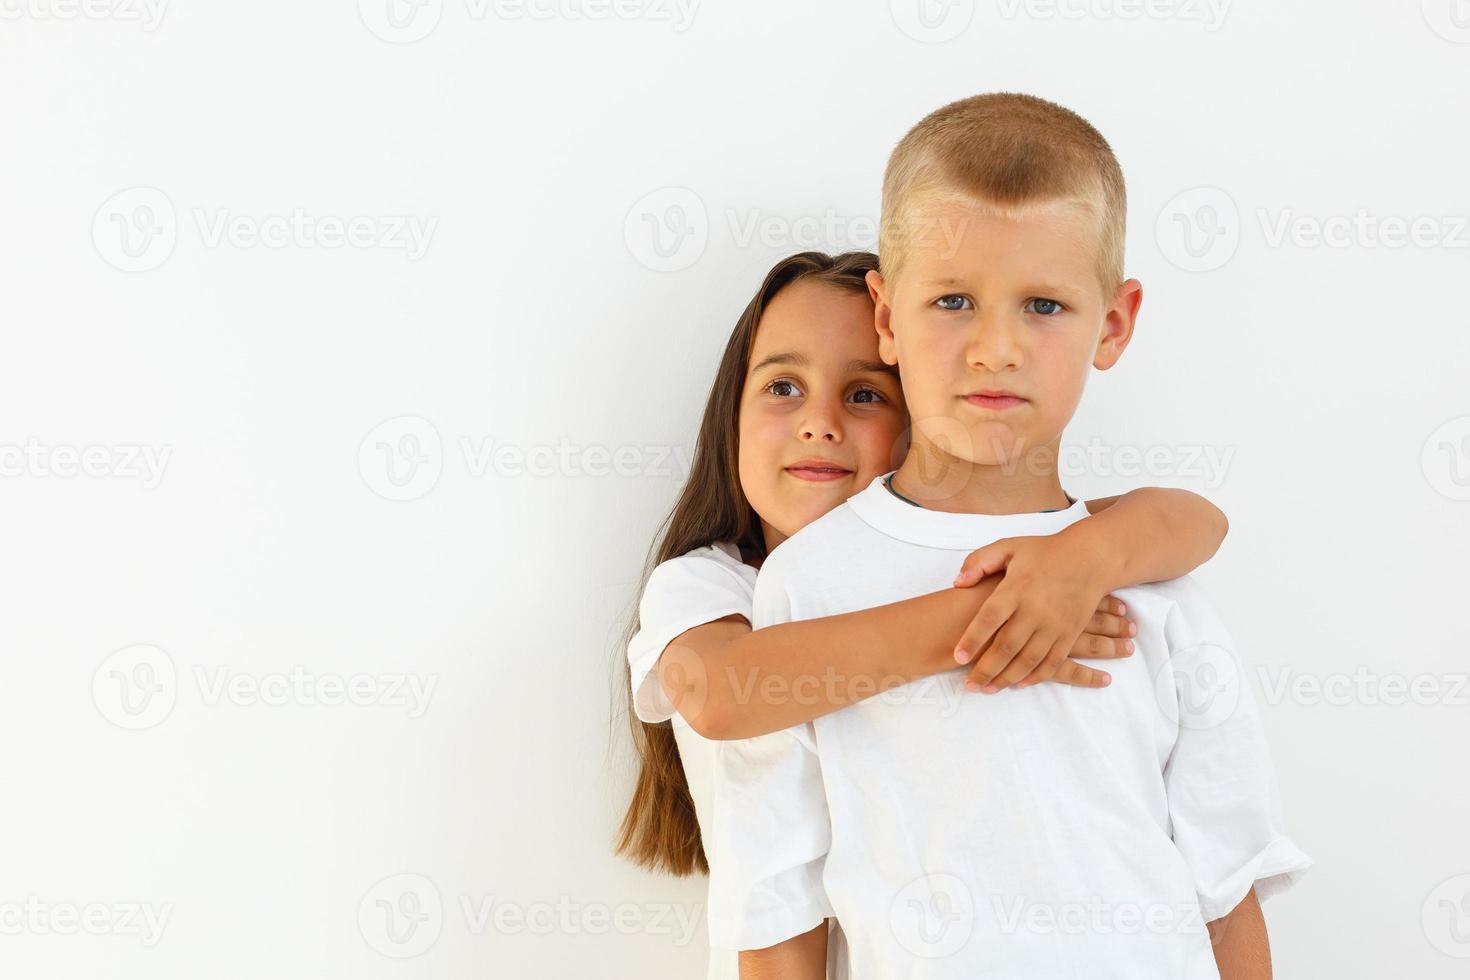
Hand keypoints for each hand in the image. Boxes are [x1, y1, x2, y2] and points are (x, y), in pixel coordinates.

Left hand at [951, 533, 1136, 692]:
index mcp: (1016, 587)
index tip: (958, 657)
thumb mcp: (1009, 547)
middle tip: (969, 686)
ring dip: (1007, 678)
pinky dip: (1036, 676)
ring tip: (988, 689)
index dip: (972, 639)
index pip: (989, 618)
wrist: (1091, 558)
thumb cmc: (1044, 552)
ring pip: (1028, 659)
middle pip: (1006, 646)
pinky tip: (1019, 684)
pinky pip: (1052, 661)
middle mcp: (1035, 608)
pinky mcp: (1070, 633)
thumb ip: (979, 562)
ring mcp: (1055, 624)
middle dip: (986, 669)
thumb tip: (957, 583)